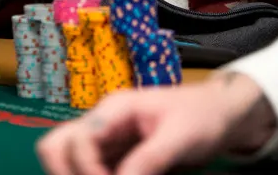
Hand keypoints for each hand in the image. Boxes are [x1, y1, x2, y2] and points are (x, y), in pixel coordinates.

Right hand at [36, 71, 277, 174]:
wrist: (222, 115)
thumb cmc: (203, 117)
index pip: (77, 141)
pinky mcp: (115, 158)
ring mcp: (106, 141)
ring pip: (67, 161)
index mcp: (114, 110)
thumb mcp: (180, 137)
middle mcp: (102, 124)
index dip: (87, 171)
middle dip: (66, 174)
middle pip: (55, 146)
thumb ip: (149, 160)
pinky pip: (90, 171)